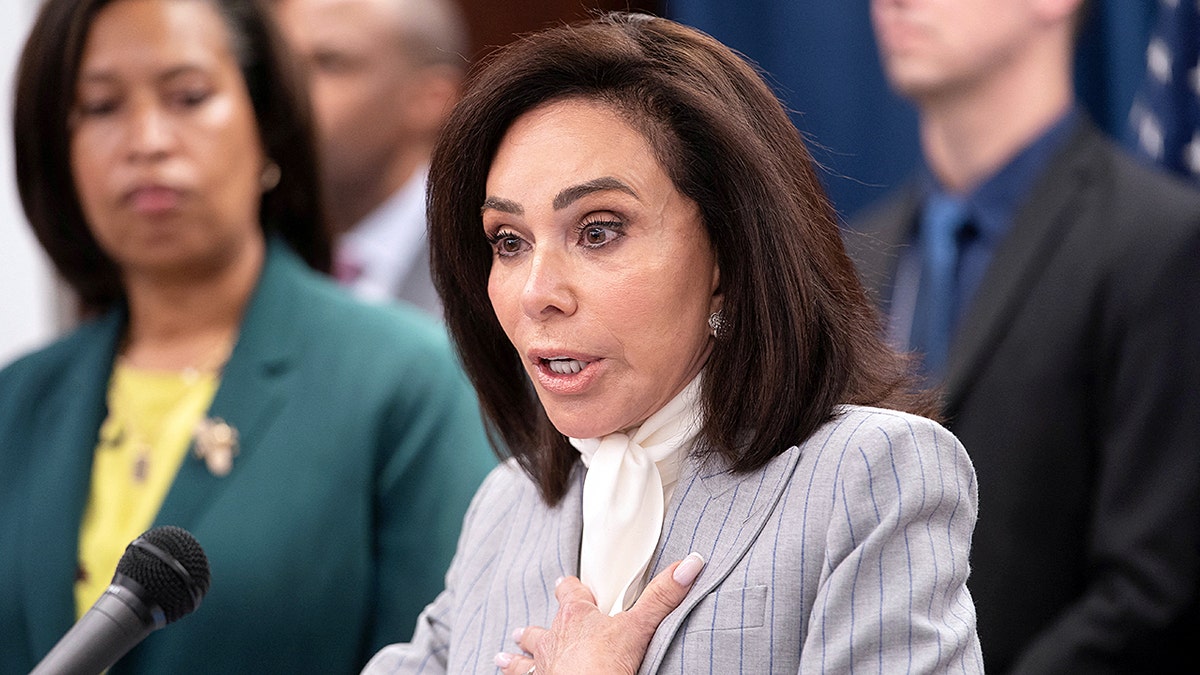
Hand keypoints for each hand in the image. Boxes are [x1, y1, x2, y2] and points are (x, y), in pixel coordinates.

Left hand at [494, 552, 704, 674]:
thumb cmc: (604, 663)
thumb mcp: (640, 626)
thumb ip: (663, 596)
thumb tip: (691, 562)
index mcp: (575, 618)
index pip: (570, 594)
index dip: (570, 589)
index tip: (567, 585)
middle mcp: (553, 640)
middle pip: (542, 628)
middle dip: (535, 629)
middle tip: (523, 629)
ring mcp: (542, 668)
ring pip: (523, 660)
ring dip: (515, 658)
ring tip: (501, 656)